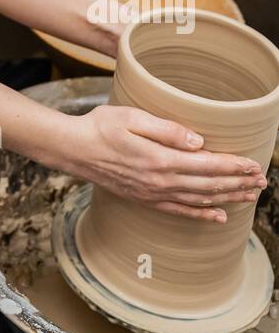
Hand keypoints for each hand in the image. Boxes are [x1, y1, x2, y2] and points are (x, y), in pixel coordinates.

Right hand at [65, 106, 267, 221]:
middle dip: (238, 183)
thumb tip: (199, 141)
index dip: (233, 165)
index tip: (254, 164)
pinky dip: (202, 214)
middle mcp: (161, 181)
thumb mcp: (132, 118)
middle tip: (261, 182)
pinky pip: (180, 211)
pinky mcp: (145, 199)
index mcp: (161, 159)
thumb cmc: (100, 127)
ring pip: (199, 199)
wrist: (73, 150)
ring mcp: (153, 193)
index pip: (207, 164)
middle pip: (209, 184)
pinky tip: (218, 215)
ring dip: (227, 197)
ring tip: (249, 196)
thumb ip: (167, 130)